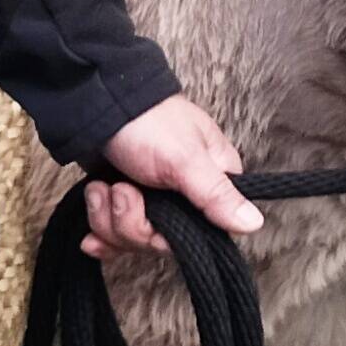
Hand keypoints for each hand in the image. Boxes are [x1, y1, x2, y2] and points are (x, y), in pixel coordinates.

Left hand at [89, 94, 261, 258]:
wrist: (99, 103)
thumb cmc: (146, 121)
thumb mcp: (185, 159)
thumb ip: (217, 195)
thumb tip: (254, 222)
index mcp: (211, 183)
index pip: (200, 235)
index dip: (168, 235)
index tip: (153, 214)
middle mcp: (184, 197)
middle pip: (158, 242)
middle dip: (129, 222)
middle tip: (120, 190)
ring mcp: (152, 201)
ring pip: (132, 238)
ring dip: (107, 217)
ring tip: (102, 189)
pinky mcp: (125, 203)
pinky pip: (114, 235)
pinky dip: (98, 229)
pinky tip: (91, 221)